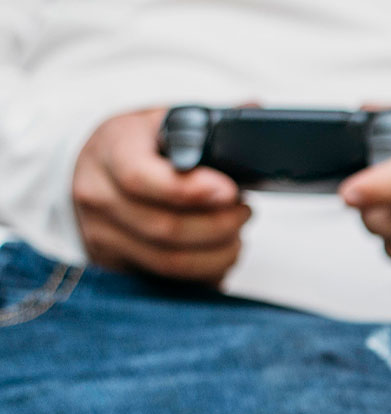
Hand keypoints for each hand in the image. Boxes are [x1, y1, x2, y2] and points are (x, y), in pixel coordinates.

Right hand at [72, 108, 249, 282]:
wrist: (91, 168)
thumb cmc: (139, 144)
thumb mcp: (161, 120)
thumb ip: (206, 120)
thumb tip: (254, 109)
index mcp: (111, 150)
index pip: (142, 178)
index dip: (191, 191)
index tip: (230, 191)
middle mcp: (98, 195)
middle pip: (165, 228)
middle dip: (220, 225)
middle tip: (245, 211)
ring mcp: (102, 234)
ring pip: (169, 262)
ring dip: (218, 254)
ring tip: (238, 236)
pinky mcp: (114, 263)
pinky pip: (166, 282)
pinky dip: (203, 276)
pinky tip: (220, 260)